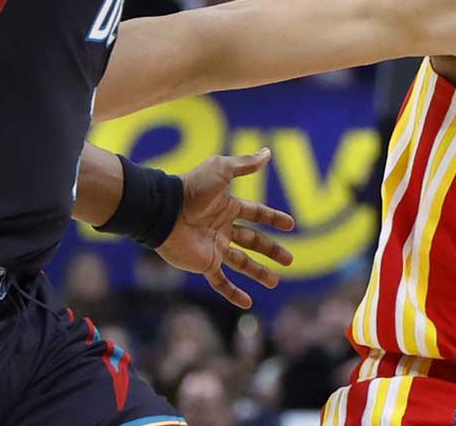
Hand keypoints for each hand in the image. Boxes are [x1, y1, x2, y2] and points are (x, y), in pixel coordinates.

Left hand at [155, 148, 296, 308]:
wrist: (164, 211)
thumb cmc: (192, 188)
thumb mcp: (222, 170)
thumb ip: (245, 164)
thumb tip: (267, 152)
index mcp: (228, 207)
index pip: (257, 214)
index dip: (274, 218)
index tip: (291, 225)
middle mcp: (223, 228)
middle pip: (254, 241)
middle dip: (272, 250)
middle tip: (290, 260)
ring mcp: (214, 247)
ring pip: (242, 263)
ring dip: (259, 272)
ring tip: (274, 282)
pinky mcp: (204, 263)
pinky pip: (221, 281)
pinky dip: (233, 293)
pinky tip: (247, 303)